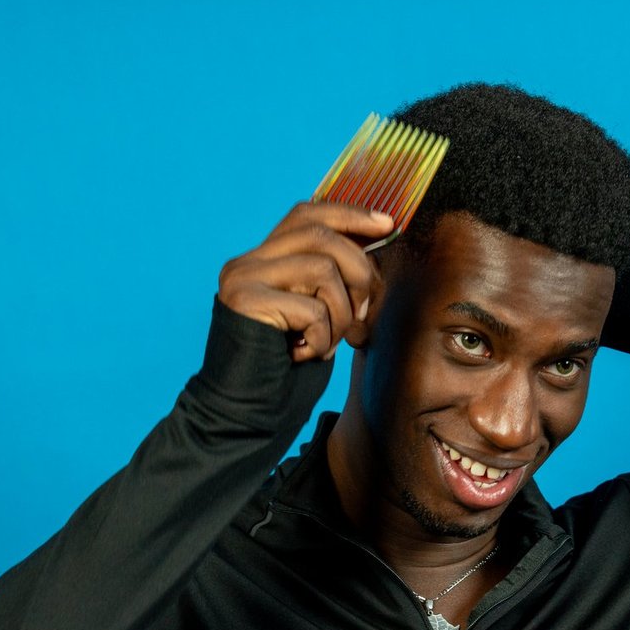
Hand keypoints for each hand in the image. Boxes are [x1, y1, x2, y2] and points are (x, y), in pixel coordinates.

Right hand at [217, 202, 394, 361]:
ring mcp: (242, 279)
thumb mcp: (319, 316)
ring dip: (341, 314)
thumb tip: (379, 247)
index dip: (350, 214)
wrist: (244, 415)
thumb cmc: (285, 371)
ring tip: (326, 343)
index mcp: (263, 260)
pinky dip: (322, 339)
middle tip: (361, 316)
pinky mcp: (245, 302)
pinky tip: (305, 355)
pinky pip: (312, 309)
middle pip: (321, 236)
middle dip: (359, 274)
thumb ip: (335, 281)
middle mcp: (246, 262)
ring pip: (323, 269)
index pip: (308, 214)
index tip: (387, 224)